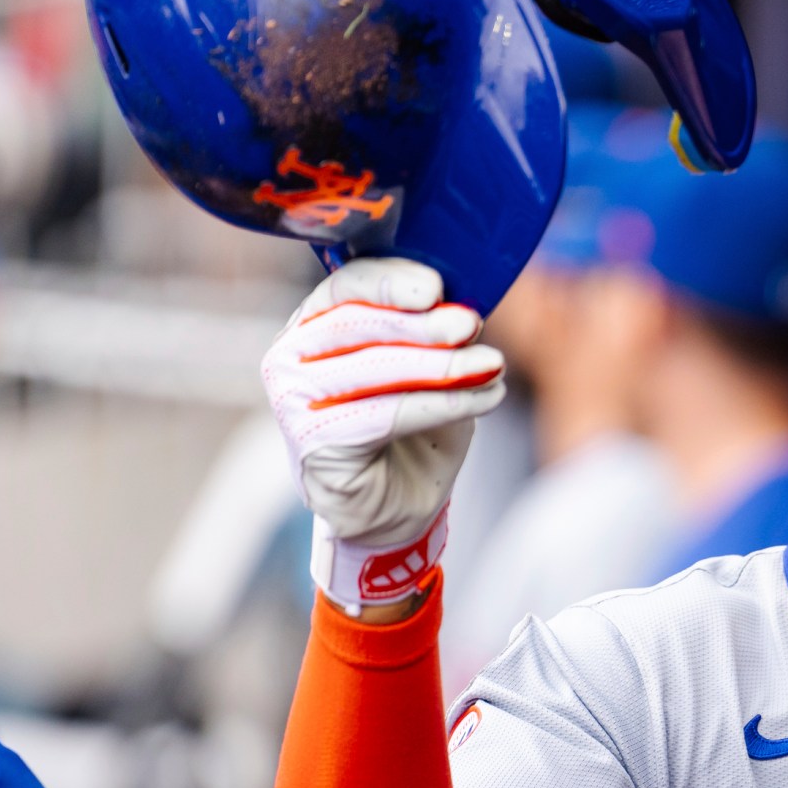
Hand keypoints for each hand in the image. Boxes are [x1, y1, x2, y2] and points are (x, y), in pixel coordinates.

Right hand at [261, 257, 504, 612]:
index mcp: (317, 322)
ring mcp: (294, 399)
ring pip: (374, 367)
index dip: (392, 281)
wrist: (396, 506)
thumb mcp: (433, 369)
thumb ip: (440, 335)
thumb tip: (466, 310)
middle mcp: (294, 354)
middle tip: (470, 325)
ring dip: (442, 365)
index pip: (346, 285)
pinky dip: (442, 403)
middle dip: (423, 323)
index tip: (437, 287)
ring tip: (493, 365)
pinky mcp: (312, 441)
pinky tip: (484, 398)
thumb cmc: (411, 429)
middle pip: (357, 322)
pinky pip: (386, 414)